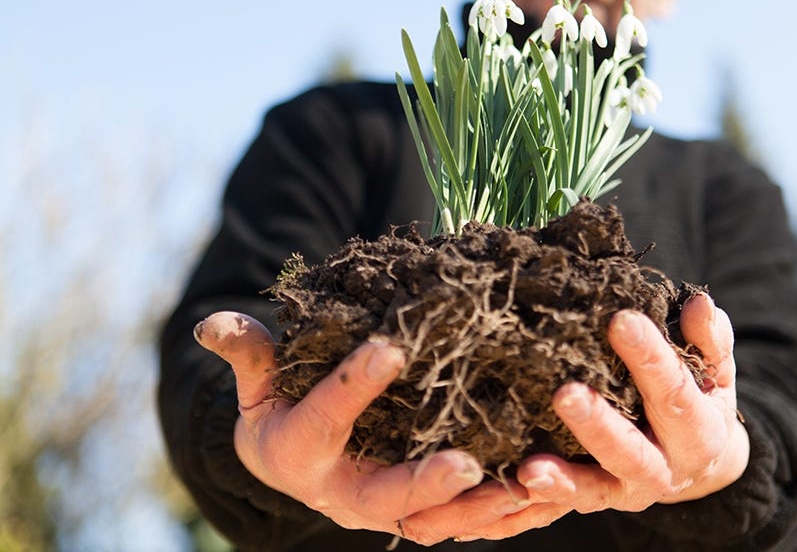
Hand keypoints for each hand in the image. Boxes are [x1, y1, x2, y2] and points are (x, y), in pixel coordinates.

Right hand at [194, 312, 535, 544]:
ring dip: (474, 510)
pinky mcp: (412, 515)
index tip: (392, 347)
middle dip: (424, 482)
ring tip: (520, 486)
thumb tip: (210, 322)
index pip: (324, 418)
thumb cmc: (278, 408)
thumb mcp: (258, 383)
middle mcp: (341, 492)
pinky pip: (452, 525)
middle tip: (468, 464)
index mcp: (299, 451)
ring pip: (429, 521)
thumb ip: (249, 353)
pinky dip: (491, 517)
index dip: (353, 383)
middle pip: (384, 497)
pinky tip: (533, 494)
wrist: (289, 461)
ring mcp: (380, 510)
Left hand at [448, 293, 749, 540]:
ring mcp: (624, 492)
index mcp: (695, 431)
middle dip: (597, 425)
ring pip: (590, 491)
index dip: (649, 358)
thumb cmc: (700, 398)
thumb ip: (708, 340)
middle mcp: (661, 469)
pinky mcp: (593, 502)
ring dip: (559, 481)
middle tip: (565, 393)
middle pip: (629, 452)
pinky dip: (528, 508)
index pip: (672, 392)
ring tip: (528, 471)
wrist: (700, 463)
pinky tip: (499, 498)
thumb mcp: (716, 371)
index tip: (621, 320)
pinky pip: (555, 512)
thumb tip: (698, 304)